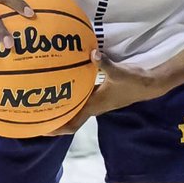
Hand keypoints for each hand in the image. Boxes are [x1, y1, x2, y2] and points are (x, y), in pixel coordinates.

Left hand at [48, 49, 170, 134]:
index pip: (73, 122)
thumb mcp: (120, 72)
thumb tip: (92, 53)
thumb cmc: (134, 81)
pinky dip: (73, 96)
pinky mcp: (101, 94)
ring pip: (75, 109)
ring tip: (45, 102)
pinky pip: (82, 98)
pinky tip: (66, 84)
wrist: (149, 84)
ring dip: (63, 108)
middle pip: (70, 118)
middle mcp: (94, 106)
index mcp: (95, 105)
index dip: (58, 128)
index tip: (41, 130)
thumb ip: (105, 63)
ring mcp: (98, 101)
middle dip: (54, 119)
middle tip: (35, 116)